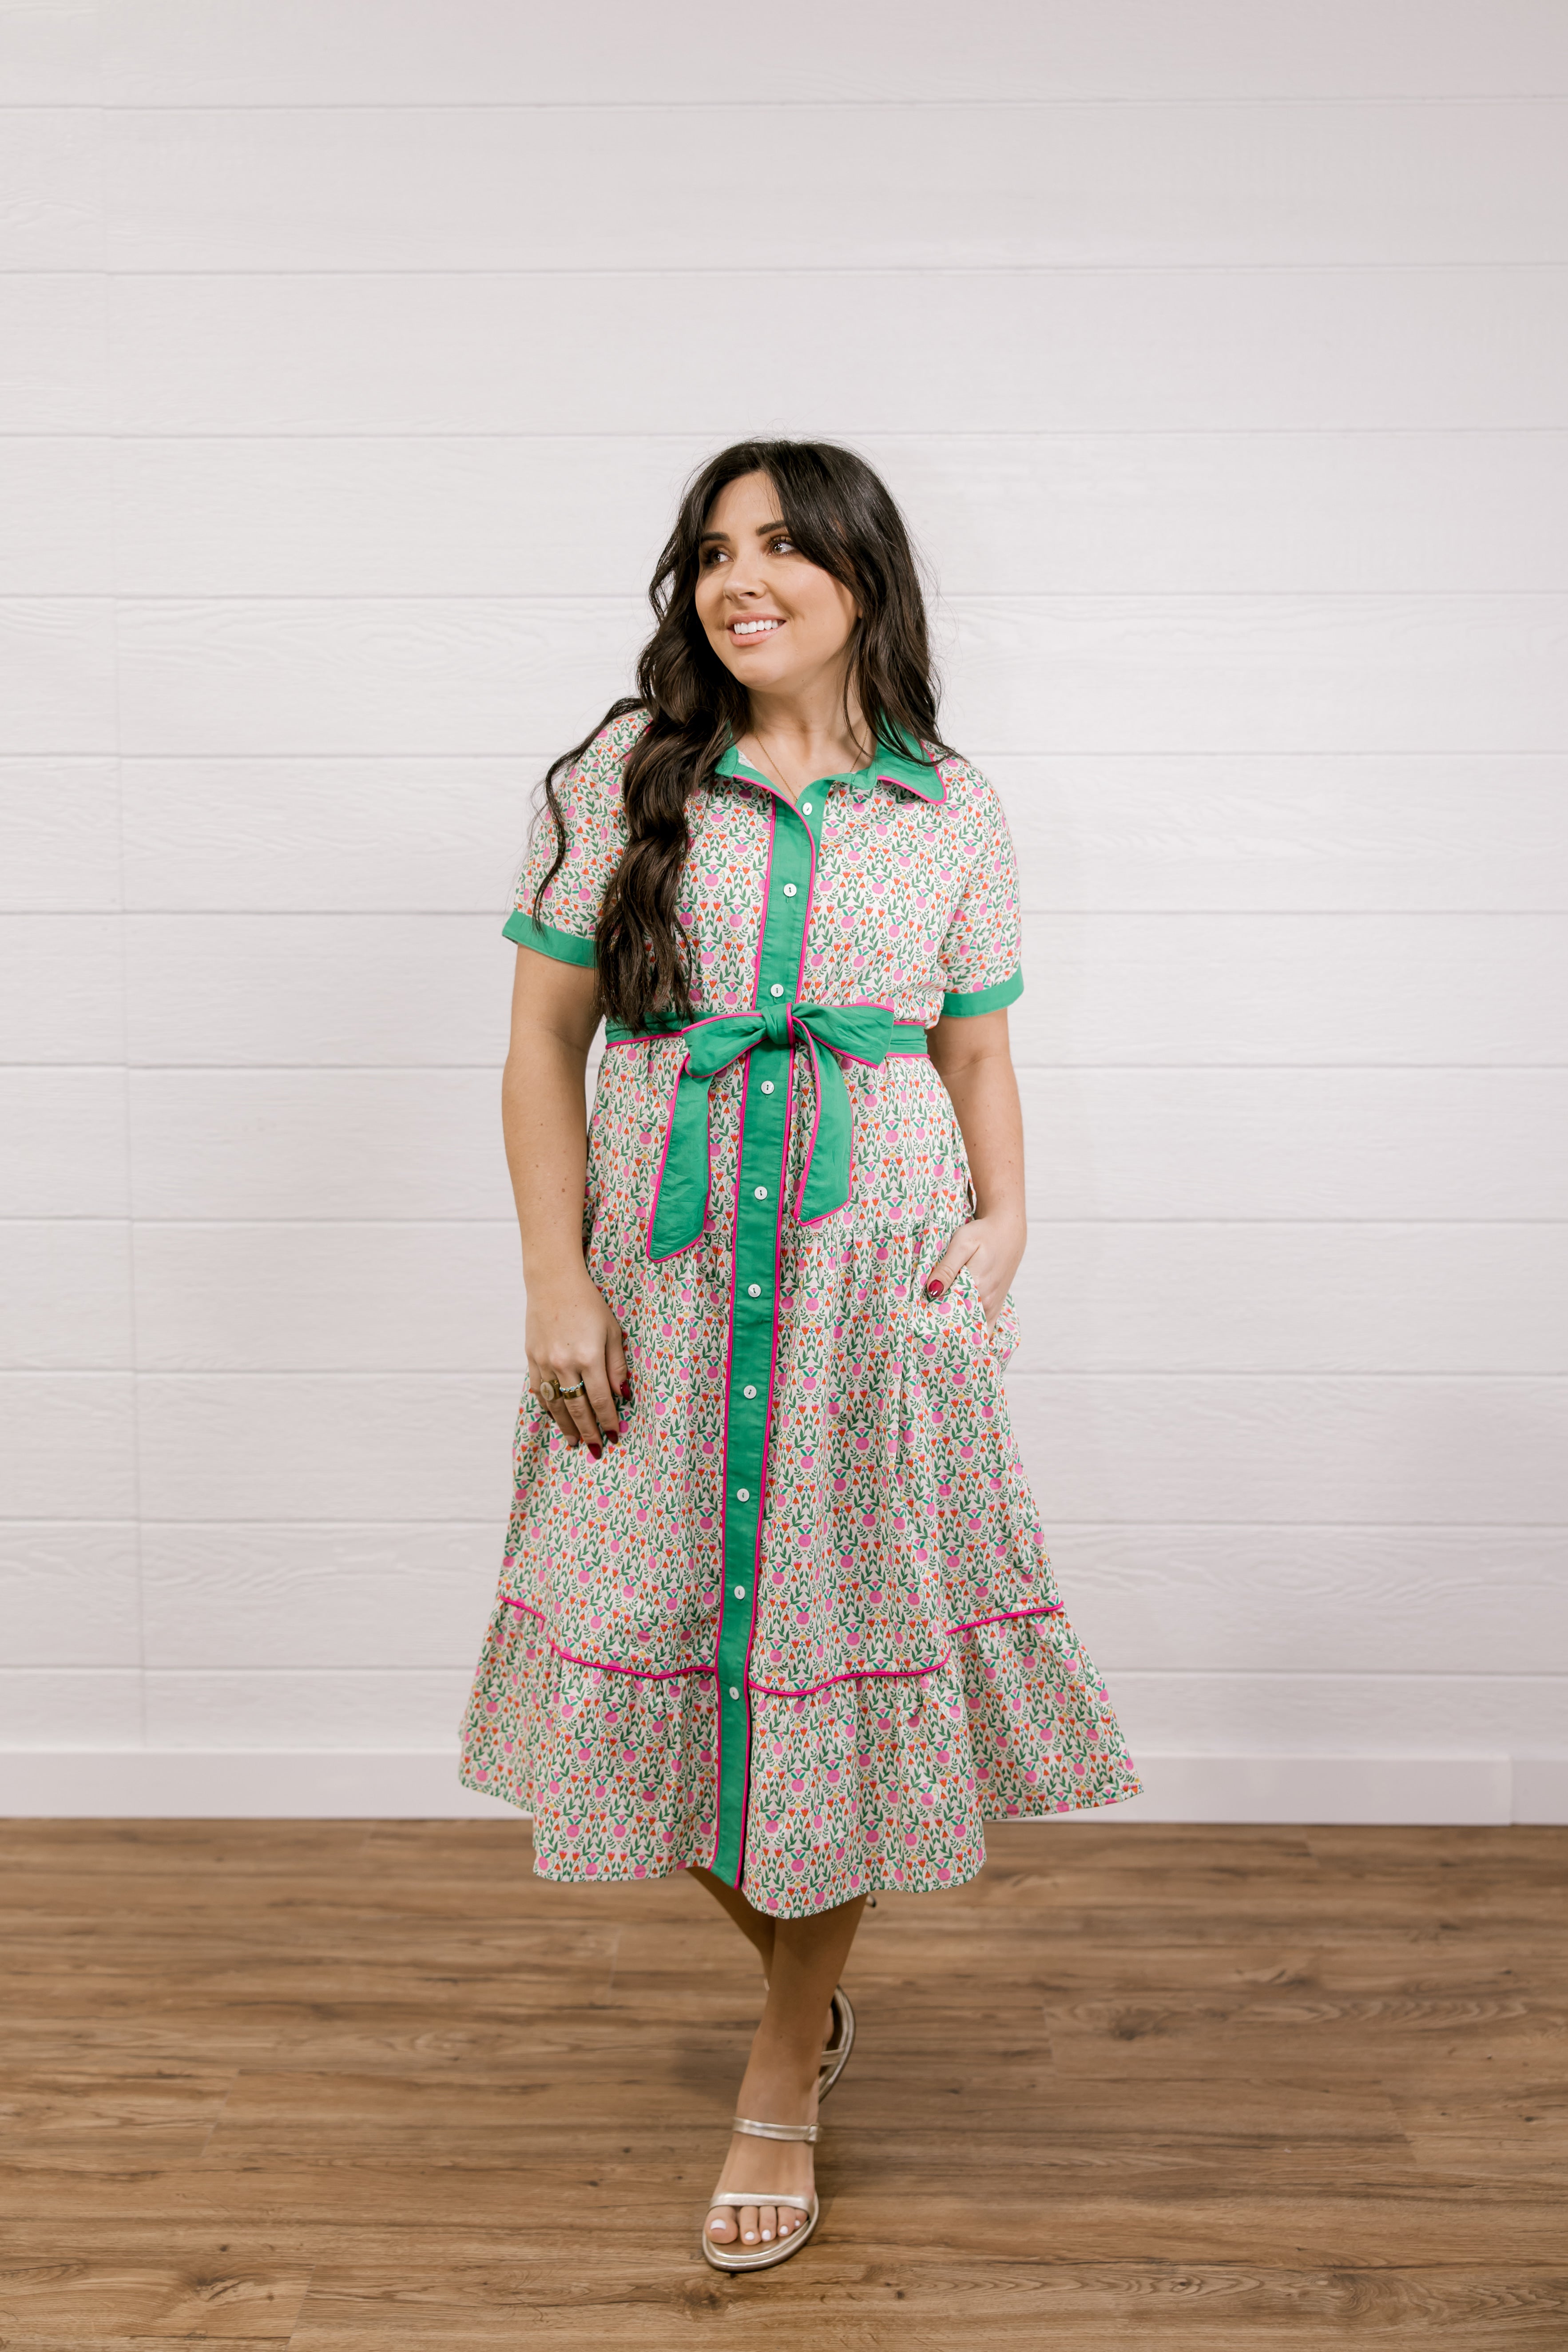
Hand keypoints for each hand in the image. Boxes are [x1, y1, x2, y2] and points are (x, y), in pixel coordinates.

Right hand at [525, 1269, 629, 1456]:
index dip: (608, 1420)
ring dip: (566, 1426)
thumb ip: (617, 1366)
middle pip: (578, 1407)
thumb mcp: (612, 1331)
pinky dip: (548, 1407)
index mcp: (588, 1357)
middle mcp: (564, 1363)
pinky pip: (539, 1391)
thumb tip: (623, 1396)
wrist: (553, 1282)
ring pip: (556, 1404)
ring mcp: (544, 1363)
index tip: (615, 1435)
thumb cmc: (589, 1304)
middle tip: (596, 1449)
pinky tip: (555, 1418)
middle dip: (589, 1431)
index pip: (601, 1399)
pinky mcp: (531, 1358)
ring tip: (574, 1443)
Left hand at [924, 1212, 1025, 1327]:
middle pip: (959, 1325)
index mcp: (978, 1288)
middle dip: (941, 1328)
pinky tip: (956, 1330)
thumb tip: (932, 1291)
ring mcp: (993, 1307)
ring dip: (955, 1331)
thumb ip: (947, 1269)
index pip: (949, 1314)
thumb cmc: (984, 1234)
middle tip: (922, 1325)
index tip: (917, 1318)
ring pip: (972, 1330)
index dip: (931, 1318)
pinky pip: (983, 1329)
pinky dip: (970, 1332)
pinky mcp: (996, 1307)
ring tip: (937, 1329)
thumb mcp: (962, 1244)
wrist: (1008, 1231)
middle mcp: (988, 1303)